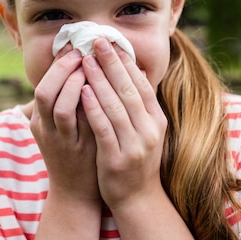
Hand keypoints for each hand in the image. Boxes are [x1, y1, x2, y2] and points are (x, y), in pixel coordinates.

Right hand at [30, 47, 100, 203]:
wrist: (76, 192)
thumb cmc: (76, 151)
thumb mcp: (67, 124)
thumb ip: (71, 99)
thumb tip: (87, 67)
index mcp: (39, 118)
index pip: (43, 83)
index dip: (58, 63)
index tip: (75, 46)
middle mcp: (43, 127)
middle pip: (44, 90)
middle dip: (62, 68)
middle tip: (81, 51)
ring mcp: (56, 139)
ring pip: (56, 104)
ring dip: (71, 81)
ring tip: (89, 65)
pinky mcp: (72, 149)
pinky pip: (73, 121)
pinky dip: (83, 102)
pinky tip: (96, 89)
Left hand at [80, 38, 167, 209]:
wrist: (137, 199)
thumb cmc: (136, 158)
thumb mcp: (145, 129)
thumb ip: (140, 103)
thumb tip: (134, 70)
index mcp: (157, 120)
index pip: (141, 83)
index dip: (126, 61)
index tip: (112, 41)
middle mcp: (150, 130)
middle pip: (129, 89)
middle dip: (112, 63)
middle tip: (97, 40)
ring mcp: (135, 145)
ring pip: (115, 105)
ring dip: (100, 80)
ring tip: (87, 60)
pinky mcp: (117, 158)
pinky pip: (104, 127)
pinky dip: (94, 107)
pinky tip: (83, 91)